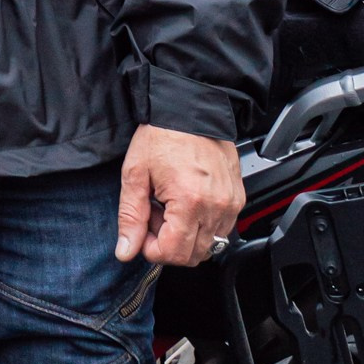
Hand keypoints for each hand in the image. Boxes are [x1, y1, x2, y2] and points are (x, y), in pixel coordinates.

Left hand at [114, 124, 242, 267]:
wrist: (188, 108)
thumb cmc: (162, 134)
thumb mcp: (135, 173)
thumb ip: (130, 216)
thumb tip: (126, 250)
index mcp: (189, 201)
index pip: (173, 254)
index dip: (152, 250)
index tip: (142, 233)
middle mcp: (216, 206)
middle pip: (193, 256)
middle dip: (168, 243)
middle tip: (155, 215)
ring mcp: (230, 204)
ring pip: (209, 245)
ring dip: (186, 236)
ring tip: (171, 207)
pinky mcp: (238, 199)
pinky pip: (221, 229)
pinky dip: (202, 225)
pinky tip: (187, 202)